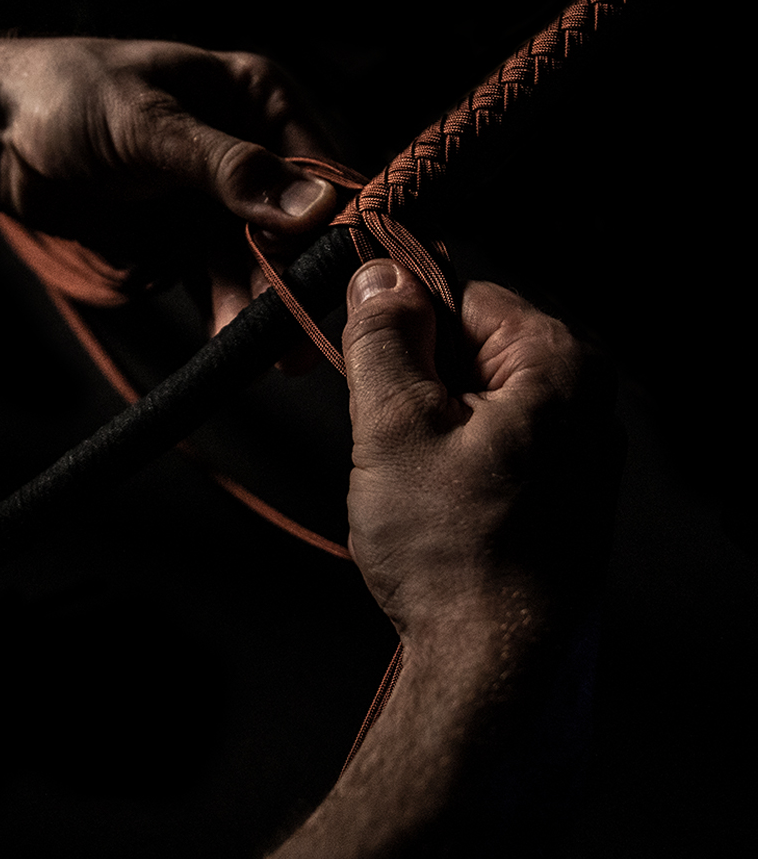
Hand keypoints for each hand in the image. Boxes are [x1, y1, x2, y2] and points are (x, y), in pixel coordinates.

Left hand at [0, 38, 338, 329]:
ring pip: (261, 262)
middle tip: (301, 336)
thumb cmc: (71, 99)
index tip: (335, 277)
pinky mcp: (192, 239)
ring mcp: (223, 201)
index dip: (334, 224)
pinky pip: (220, 280)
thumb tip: (313, 210)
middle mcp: (253, 151)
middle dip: (297, 280)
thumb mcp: (151, 126)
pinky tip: (228, 342)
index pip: (321, 167)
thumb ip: (230, 168)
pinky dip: (226, 311)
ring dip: (262, 306)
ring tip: (266, 354)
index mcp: (258, 99)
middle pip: (296, 226)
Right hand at [342, 260, 618, 643]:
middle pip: (473, 346)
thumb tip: (378, 277)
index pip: (463, 296)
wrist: (493, 667)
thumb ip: (383, 338)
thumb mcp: (395, 426)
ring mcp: (578, 450)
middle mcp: (585, 399)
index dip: (401, 319)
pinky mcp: (562, 491)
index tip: (358, 352)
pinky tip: (433, 500)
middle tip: (382, 432)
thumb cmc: (451, 549)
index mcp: (559, 363)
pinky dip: (453, 455)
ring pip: (477, 397)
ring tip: (408, 477)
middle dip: (414, 377)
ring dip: (429, 422)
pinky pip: (495, 441)